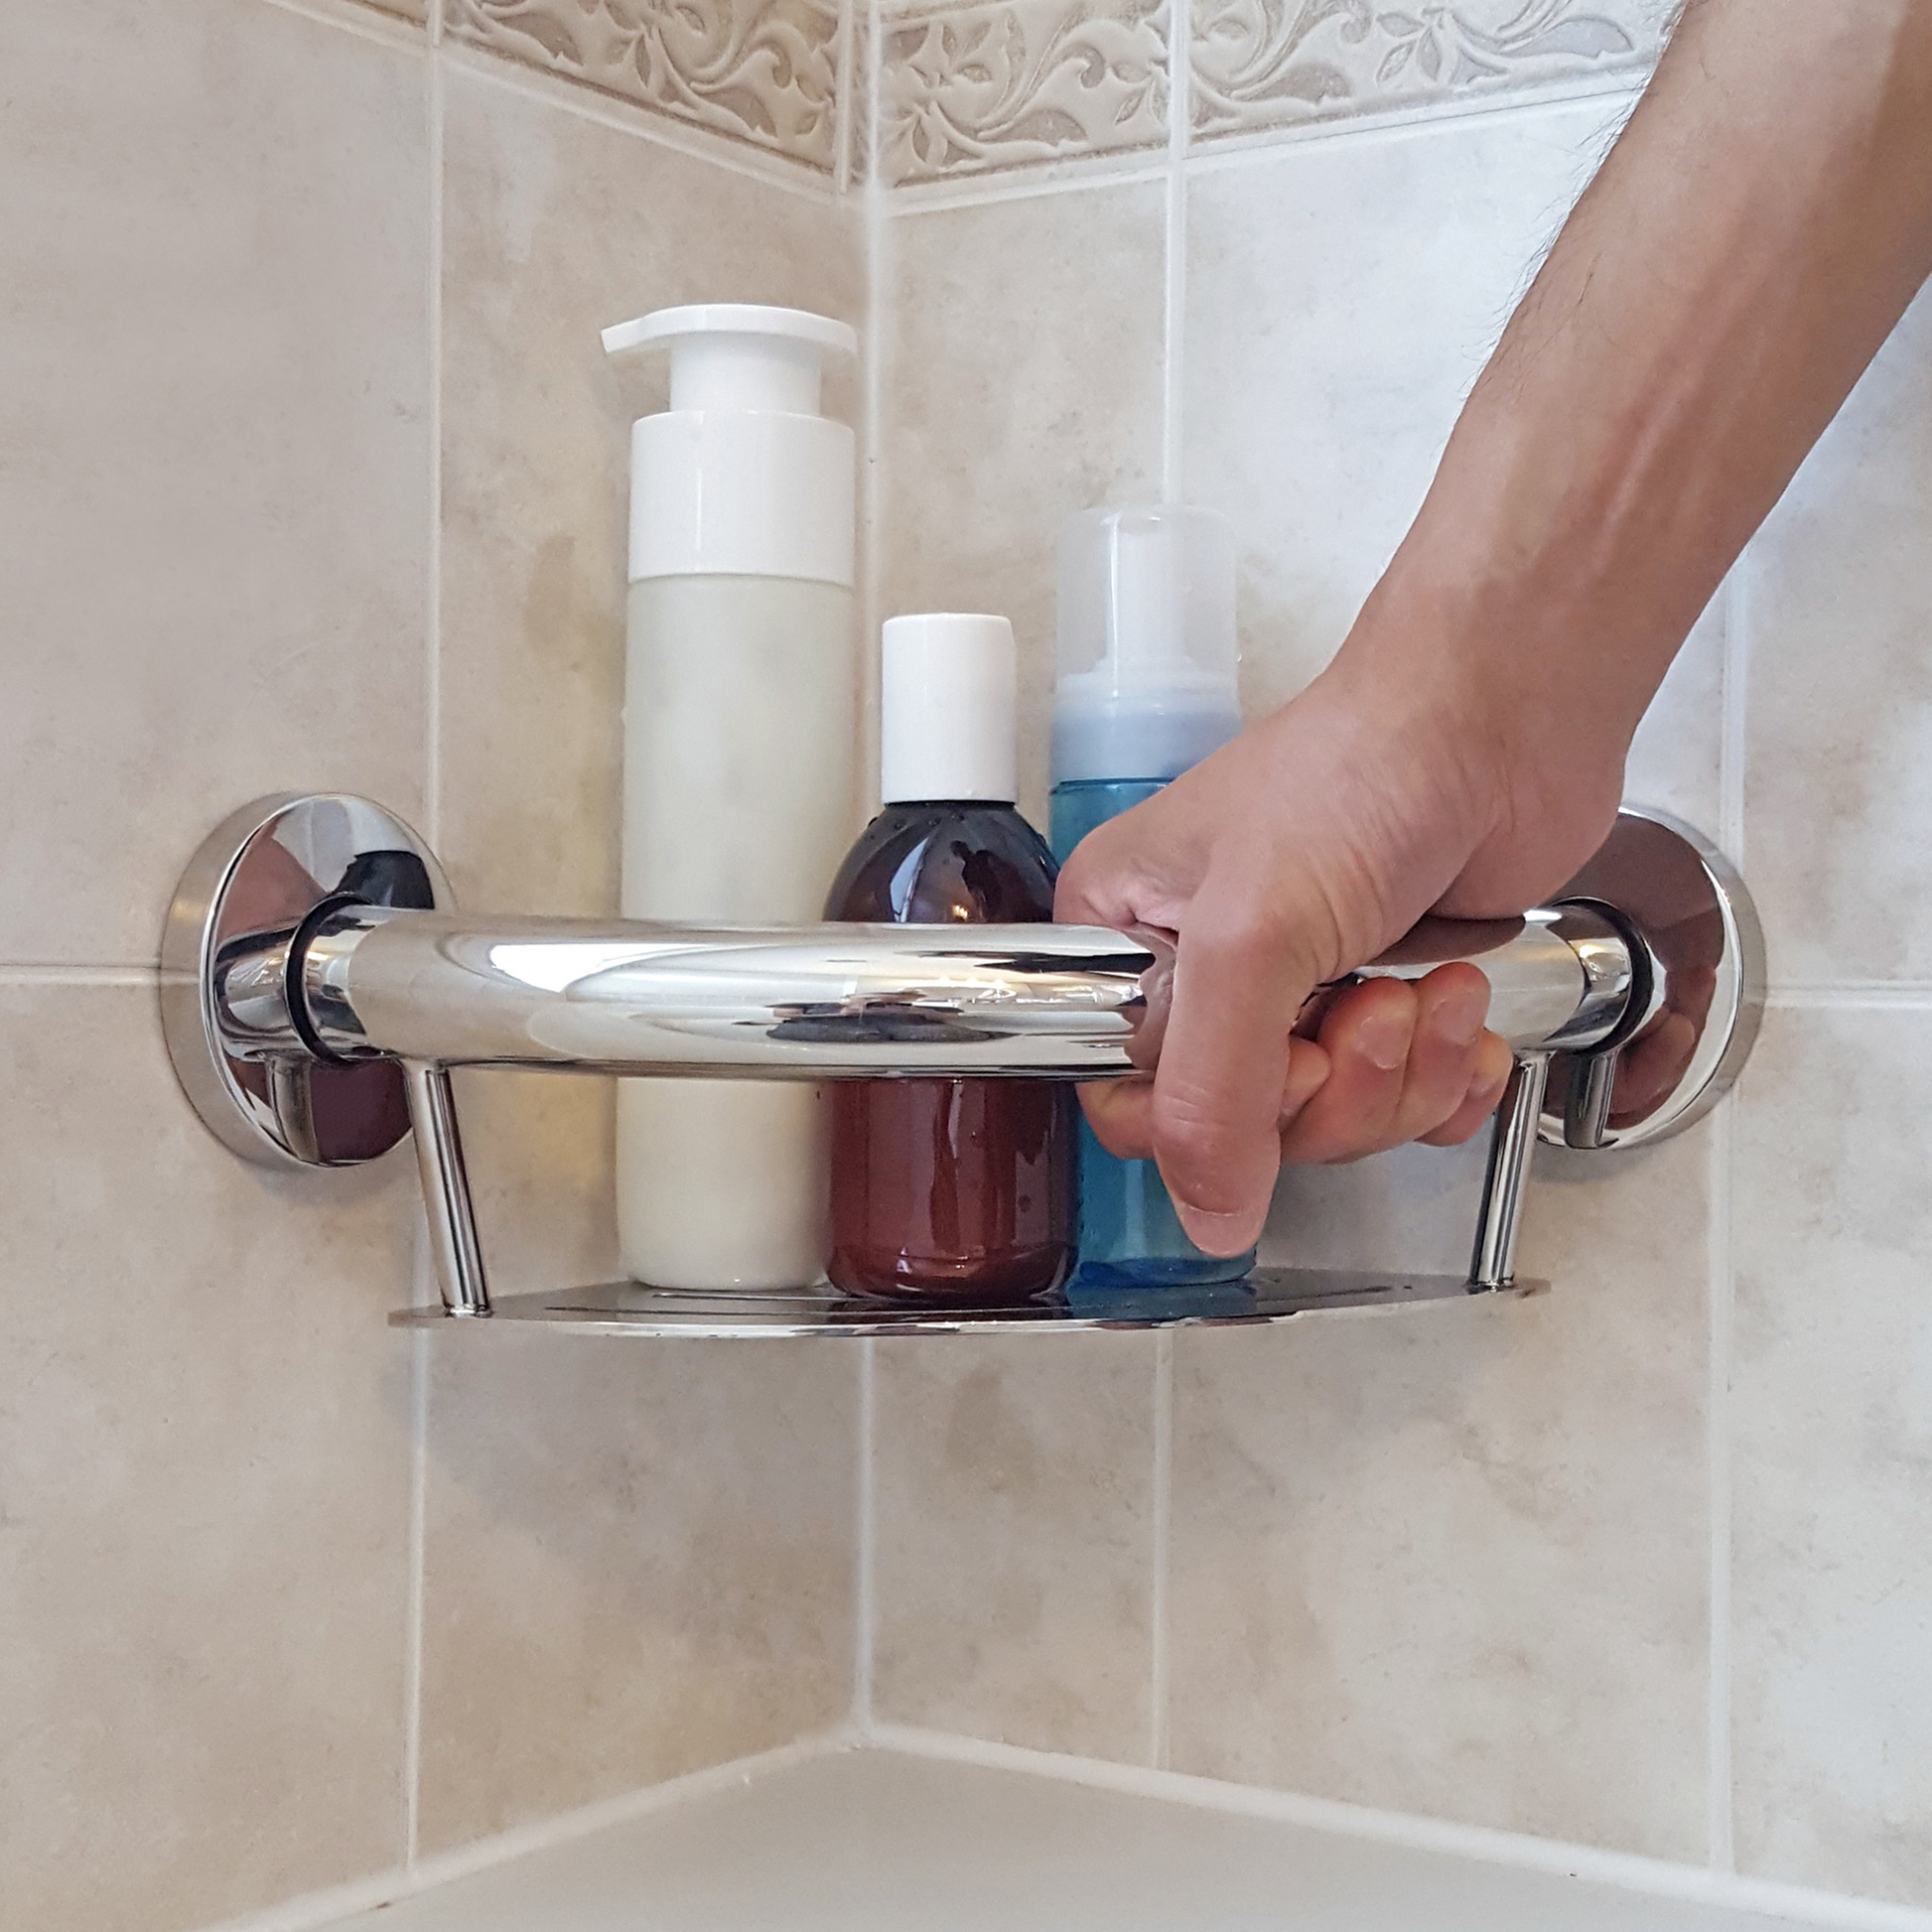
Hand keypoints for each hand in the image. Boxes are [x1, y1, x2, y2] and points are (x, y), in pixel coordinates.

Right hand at [1053, 561, 1629, 1257]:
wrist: (1503, 720)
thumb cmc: (1361, 770)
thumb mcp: (1251, 935)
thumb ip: (1213, 1089)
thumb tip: (1207, 1214)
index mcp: (1127, 940)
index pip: (1131, 1101)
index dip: (1216, 1115)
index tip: (1285, 1060)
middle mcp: (1206, 970)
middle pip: (1246, 1126)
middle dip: (1338, 1088)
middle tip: (1370, 1009)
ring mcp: (1302, 988)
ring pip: (1336, 1123)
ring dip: (1404, 1075)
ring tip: (1429, 991)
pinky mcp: (1390, 997)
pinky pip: (1407, 1106)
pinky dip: (1450, 1076)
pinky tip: (1465, 1011)